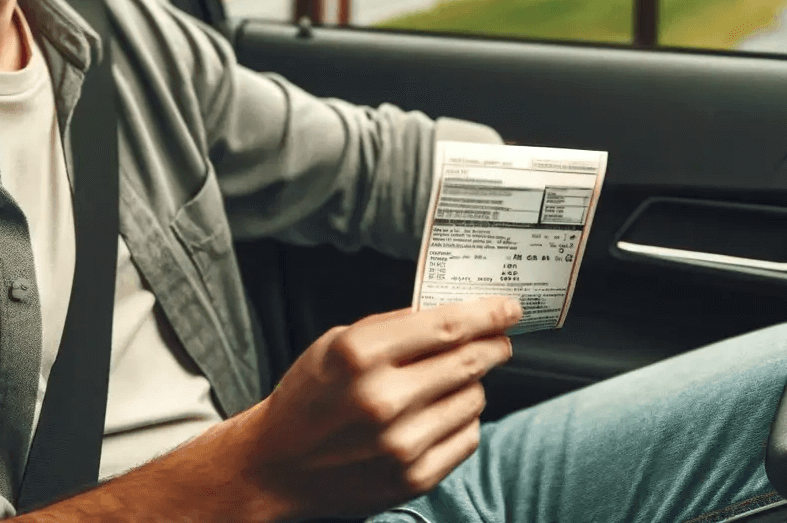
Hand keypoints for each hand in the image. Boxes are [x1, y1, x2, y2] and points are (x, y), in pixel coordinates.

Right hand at [232, 295, 520, 521]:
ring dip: (472, 384)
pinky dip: (461, 420)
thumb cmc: (308, 397)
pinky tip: (436, 415)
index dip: (488, 313)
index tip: (509, 308)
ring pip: (474, 398)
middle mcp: (382, 400)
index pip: (447, 326)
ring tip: (446, 384)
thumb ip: (394, 328)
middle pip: (469, 361)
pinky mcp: (414, 478)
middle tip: (500, 339)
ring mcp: (401, 444)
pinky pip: (468, 436)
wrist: (277, 466)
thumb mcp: (336, 343)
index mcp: (359, 355)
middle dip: (494, 345)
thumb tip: (455, 314)